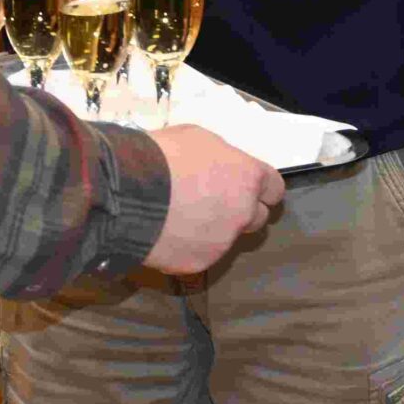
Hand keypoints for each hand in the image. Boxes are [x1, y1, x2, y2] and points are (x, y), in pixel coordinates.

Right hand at [141, 125, 285, 273]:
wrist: (128, 193)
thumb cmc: (164, 155)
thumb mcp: (198, 139)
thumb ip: (219, 159)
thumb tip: (218, 169)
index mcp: (248, 177)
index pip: (274, 188)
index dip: (260, 188)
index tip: (246, 187)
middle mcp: (244, 213)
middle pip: (257, 218)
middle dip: (241, 211)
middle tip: (212, 203)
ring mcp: (223, 242)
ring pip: (226, 238)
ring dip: (212, 229)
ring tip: (179, 217)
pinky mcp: (200, 263)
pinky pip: (200, 254)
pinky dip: (188, 246)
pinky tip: (166, 233)